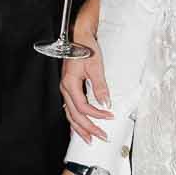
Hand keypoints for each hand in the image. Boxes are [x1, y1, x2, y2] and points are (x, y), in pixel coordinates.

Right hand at [60, 5, 112, 145]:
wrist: (78, 36)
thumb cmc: (85, 48)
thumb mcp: (95, 66)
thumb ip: (100, 86)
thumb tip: (105, 103)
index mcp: (70, 84)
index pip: (83, 107)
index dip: (97, 115)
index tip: (110, 116)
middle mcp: (65, 88)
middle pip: (74, 115)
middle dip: (88, 129)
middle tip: (101, 137)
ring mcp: (65, 88)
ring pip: (70, 114)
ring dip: (80, 128)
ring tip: (89, 139)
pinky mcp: (68, 87)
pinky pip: (70, 108)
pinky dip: (75, 120)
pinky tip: (79, 127)